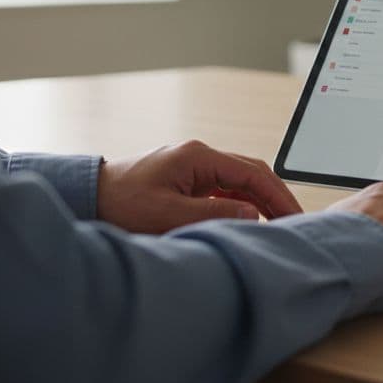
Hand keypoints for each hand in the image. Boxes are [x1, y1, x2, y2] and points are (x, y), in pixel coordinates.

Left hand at [96, 141, 302, 232]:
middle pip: (251, 173)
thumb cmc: (121, 203)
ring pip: (239, 181)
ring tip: (276, 226)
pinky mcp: (185, 180)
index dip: (279, 196)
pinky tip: (247, 221)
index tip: (295, 218)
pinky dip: (240, 204)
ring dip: (259, 202)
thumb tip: (252, 214)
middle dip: (275, 198)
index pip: (253, 173)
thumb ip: (213, 213)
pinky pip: (223, 189)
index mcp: (199, 157)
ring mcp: (192, 167)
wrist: (88, 196)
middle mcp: (199, 156)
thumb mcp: (168, 214)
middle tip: (294, 223)